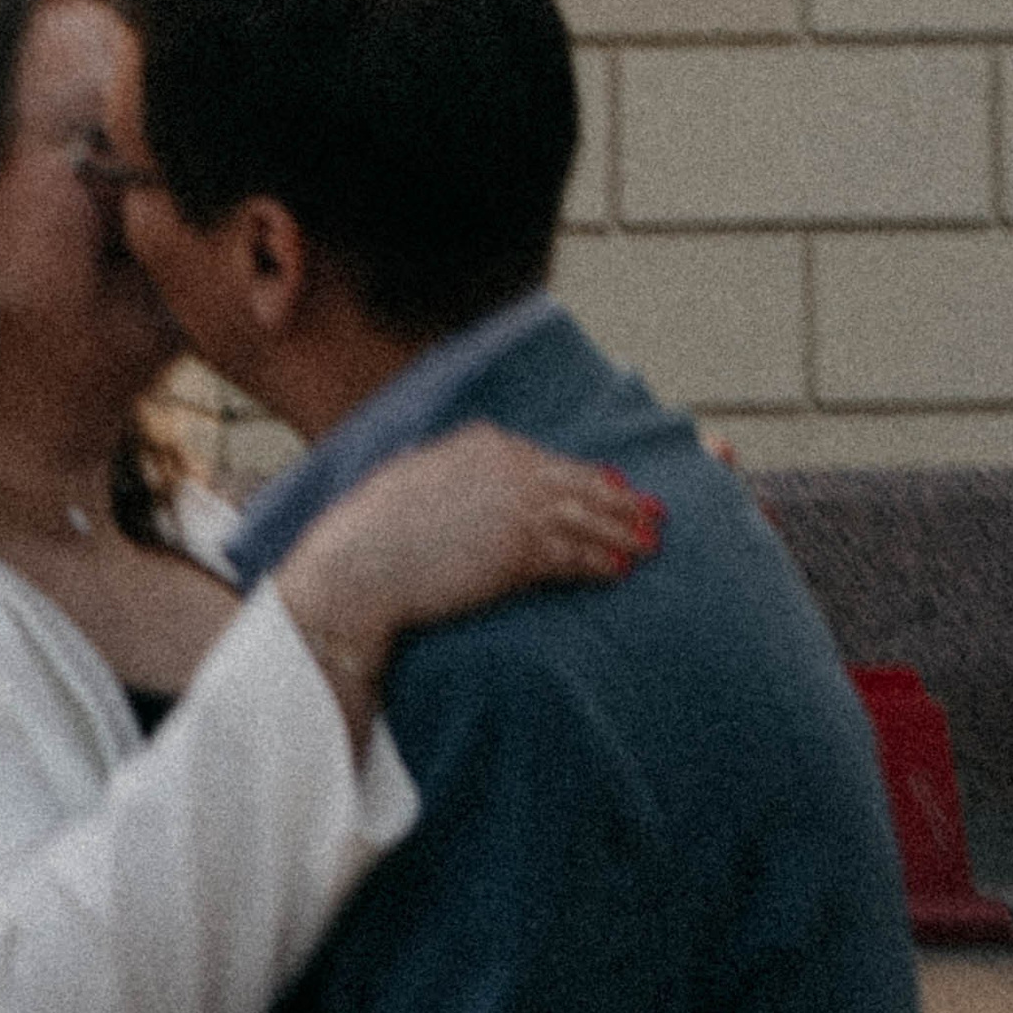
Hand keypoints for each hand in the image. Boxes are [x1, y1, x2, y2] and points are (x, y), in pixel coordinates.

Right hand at [276, 425, 656, 694]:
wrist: (361, 564)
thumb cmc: (373, 530)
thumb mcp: (415, 479)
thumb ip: (452, 474)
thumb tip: (463, 487)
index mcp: (483, 441)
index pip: (548, 459)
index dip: (584, 475)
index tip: (613, 483)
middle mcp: (508, 466)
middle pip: (578, 482)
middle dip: (619, 500)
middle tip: (652, 512)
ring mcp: (517, 506)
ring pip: (585, 516)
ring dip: (622, 531)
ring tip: (649, 543)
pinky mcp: (520, 549)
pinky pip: (573, 554)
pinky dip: (600, 561)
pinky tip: (618, 570)